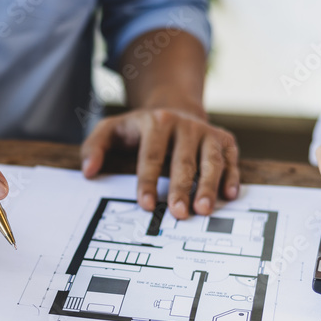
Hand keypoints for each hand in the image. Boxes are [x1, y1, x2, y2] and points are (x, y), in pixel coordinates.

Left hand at [81, 108, 238, 219]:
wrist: (174, 107)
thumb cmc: (140, 128)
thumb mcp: (112, 129)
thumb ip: (95, 146)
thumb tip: (88, 171)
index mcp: (156, 122)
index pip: (151, 155)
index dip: (148, 181)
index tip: (146, 205)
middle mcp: (185, 125)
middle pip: (183, 161)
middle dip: (181, 188)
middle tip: (179, 214)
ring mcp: (207, 132)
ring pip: (211, 161)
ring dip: (209, 186)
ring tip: (204, 209)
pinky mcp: (225, 140)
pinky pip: (231, 159)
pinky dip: (232, 177)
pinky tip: (228, 195)